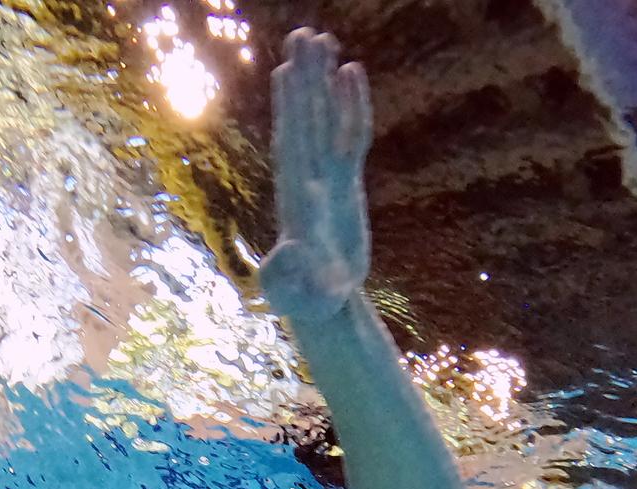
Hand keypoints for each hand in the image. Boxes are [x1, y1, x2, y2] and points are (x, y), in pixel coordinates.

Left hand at [260, 29, 372, 322]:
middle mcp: (307, 180)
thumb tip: (290, 254)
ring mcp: (326, 177)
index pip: (292, 146)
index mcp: (295, 199)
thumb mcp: (298, 293)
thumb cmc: (308, 303)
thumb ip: (289, 275)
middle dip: (303, 79)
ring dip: (321, 81)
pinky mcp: (345, 182)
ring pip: (324, 118)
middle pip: (305, 120)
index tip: (285, 72)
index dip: (291, 110)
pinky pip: (350, 134)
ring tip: (322, 39)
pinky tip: (350, 72)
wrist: (323, 305)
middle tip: (302, 35)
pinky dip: (350, 104)